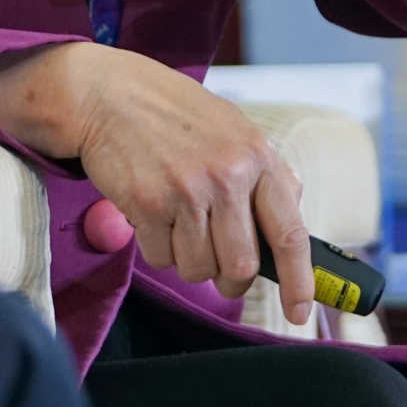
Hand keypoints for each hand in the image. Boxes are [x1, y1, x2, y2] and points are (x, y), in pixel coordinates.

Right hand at [0, 41, 312, 326]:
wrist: (107, 93)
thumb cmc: (172, 113)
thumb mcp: (233, 128)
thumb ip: (265, 175)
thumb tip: (290, 226)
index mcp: (257, 156)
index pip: (290, 233)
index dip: (300, 281)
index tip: (299, 312)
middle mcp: (227, 175)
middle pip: (240, 266)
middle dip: (228, 278)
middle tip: (217, 265)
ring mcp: (186, 191)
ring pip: (198, 269)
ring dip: (188, 259)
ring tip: (177, 221)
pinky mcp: (147, 205)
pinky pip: (161, 258)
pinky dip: (157, 247)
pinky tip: (152, 212)